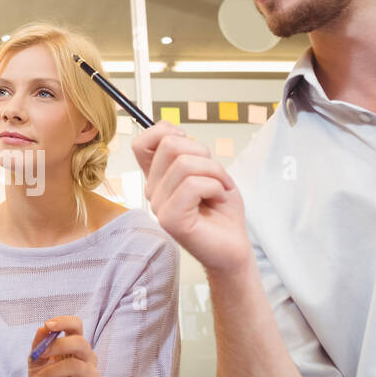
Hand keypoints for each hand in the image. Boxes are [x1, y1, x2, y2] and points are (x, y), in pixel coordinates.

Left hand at [28, 316, 97, 376]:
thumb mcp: (36, 365)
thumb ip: (38, 347)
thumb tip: (42, 329)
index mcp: (75, 347)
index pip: (77, 325)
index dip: (64, 321)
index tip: (47, 324)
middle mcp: (87, 358)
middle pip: (80, 342)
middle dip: (57, 346)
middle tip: (40, 356)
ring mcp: (91, 375)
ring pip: (74, 366)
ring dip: (48, 374)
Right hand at [132, 122, 250, 275]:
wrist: (233, 246)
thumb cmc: (221, 210)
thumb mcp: (207, 169)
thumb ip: (186, 151)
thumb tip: (171, 131)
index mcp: (158, 177)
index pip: (142, 142)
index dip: (166, 132)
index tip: (191, 150)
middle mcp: (153, 190)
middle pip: (170, 144)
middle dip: (204, 154)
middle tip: (215, 177)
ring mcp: (158, 206)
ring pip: (185, 164)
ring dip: (214, 173)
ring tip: (219, 190)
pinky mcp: (170, 219)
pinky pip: (193, 185)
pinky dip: (215, 187)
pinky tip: (216, 200)